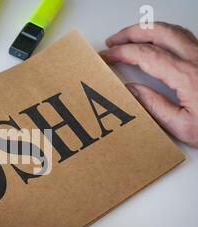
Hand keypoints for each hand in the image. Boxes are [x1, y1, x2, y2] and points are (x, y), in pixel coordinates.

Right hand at [101, 22, 197, 147]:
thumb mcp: (181, 126)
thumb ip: (152, 106)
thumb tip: (130, 90)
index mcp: (187, 76)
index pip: (146, 54)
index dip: (122, 53)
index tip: (106, 56)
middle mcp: (197, 59)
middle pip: (158, 33)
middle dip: (131, 33)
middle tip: (113, 41)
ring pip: (172, 30)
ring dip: (147, 30)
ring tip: (129, 38)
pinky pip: (183, 36)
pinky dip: (163, 34)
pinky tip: (156, 42)